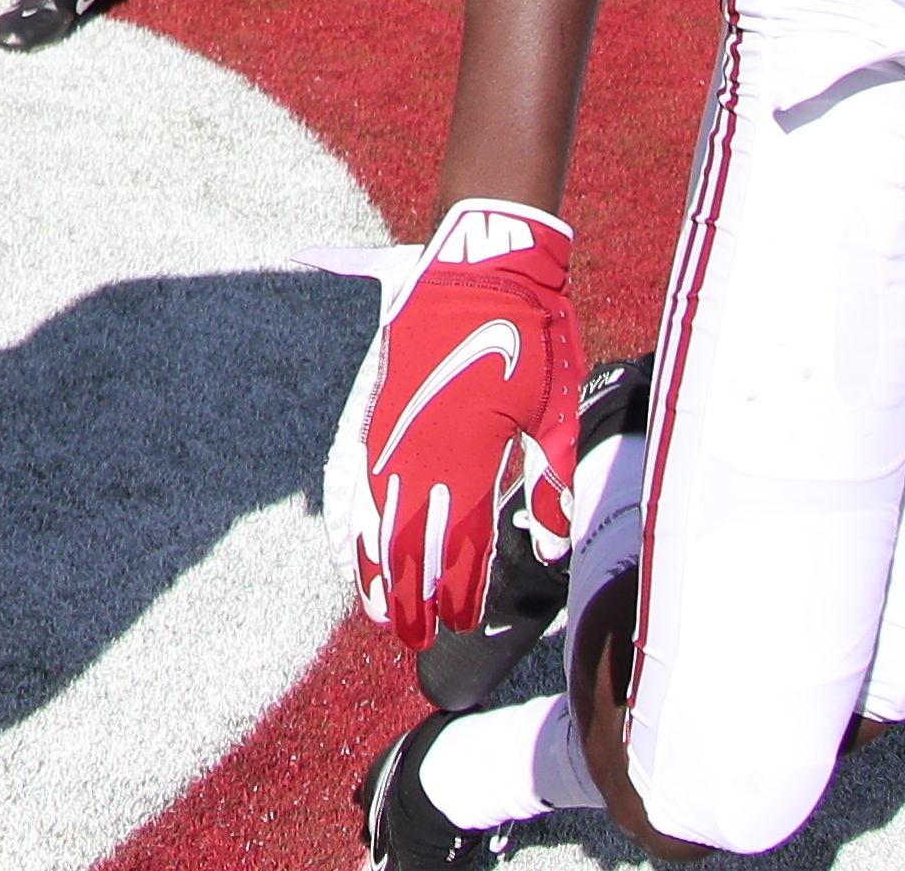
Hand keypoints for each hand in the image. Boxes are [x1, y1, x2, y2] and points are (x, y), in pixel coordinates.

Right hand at [335, 203, 583, 652]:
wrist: (479, 267)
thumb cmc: (530, 340)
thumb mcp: (557, 414)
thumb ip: (550, 487)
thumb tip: (548, 550)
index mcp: (469, 457)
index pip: (458, 545)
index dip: (458, 590)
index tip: (461, 623)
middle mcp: (419, 451)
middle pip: (409, 542)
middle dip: (414, 595)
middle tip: (418, 638)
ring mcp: (389, 430)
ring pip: (373, 516)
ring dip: (375, 567)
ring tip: (379, 610)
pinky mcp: (373, 409)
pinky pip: (351, 477)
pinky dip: (347, 518)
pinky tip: (347, 544)